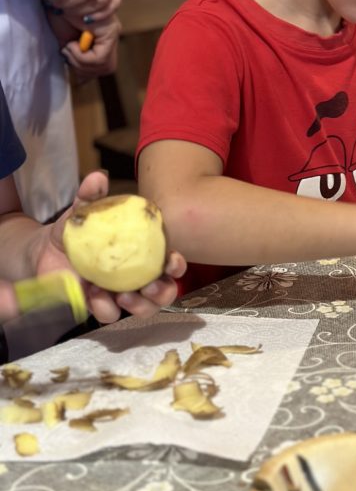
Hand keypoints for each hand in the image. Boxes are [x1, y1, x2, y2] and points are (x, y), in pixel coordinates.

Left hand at [40, 173, 186, 323]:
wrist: (44, 249)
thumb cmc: (75, 228)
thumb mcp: (82, 210)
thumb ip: (91, 195)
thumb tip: (98, 177)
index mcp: (144, 252)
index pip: (170, 261)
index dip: (177, 265)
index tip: (171, 262)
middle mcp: (139, 275)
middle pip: (165, 291)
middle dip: (164, 293)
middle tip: (151, 287)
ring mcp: (122, 293)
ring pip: (144, 309)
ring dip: (140, 306)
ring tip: (124, 298)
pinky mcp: (101, 305)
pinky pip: (110, 313)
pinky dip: (105, 307)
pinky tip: (94, 295)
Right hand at [59, 14, 120, 79]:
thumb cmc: (58, 15)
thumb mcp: (67, 43)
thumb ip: (78, 60)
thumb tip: (83, 82)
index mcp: (103, 36)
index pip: (105, 66)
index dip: (87, 71)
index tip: (69, 60)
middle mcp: (111, 34)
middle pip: (108, 68)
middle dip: (86, 69)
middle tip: (68, 55)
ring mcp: (113, 32)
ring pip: (104, 65)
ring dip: (80, 62)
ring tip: (67, 47)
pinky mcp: (110, 31)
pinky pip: (100, 58)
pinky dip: (82, 57)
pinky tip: (71, 44)